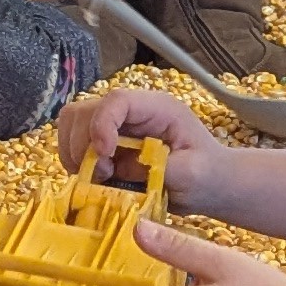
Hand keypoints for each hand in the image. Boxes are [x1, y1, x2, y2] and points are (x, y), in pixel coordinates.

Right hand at [57, 88, 221, 201]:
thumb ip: (157, 167)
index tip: (105, 154)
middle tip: (104, 172)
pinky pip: (75, 145)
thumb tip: (120, 166)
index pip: (117, 100)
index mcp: (158, 108)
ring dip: (76, 153)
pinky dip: (77, 163)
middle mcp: (133, 112)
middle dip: (84, 143)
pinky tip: (98, 180)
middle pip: (86, 110)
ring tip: (101, 176)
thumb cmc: (209, 175)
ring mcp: (118, 127)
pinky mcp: (109, 144)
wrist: (212, 185)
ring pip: (74, 124)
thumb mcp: (192, 174)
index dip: (102, 124)